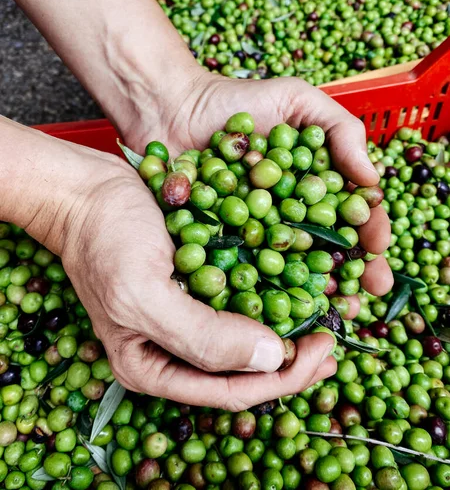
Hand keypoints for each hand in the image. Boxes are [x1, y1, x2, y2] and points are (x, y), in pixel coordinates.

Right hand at [60, 150, 336, 410]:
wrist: (88, 189)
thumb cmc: (104, 240)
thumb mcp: (142, 294)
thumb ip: (201, 337)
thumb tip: (270, 360)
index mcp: (153, 366)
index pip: (230, 391)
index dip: (283, 378)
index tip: (323, 349)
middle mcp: (174, 348)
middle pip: (245, 370)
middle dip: (294, 360)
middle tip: (334, 338)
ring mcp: (188, 315)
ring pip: (250, 336)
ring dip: (290, 328)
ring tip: (328, 316)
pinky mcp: (197, 283)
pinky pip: (243, 299)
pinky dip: (275, 295)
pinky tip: (302, 284)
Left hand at [128, 70, 393, 309]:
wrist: (170, 109)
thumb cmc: (234, 100)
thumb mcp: (295, 99)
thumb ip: (339, 129)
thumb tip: (371, 179)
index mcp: (311, 184)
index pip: (350, 213)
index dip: (370, 232)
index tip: (379, 247)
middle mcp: (288, 214)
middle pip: (326, 249)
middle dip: (350, 274)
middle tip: (364, 295)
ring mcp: (254, 233)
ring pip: (289, 270)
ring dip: (313, 292)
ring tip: (330, 310)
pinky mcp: (220, 245)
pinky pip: (243, 271)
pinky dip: (260, 291)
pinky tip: (276, 308)